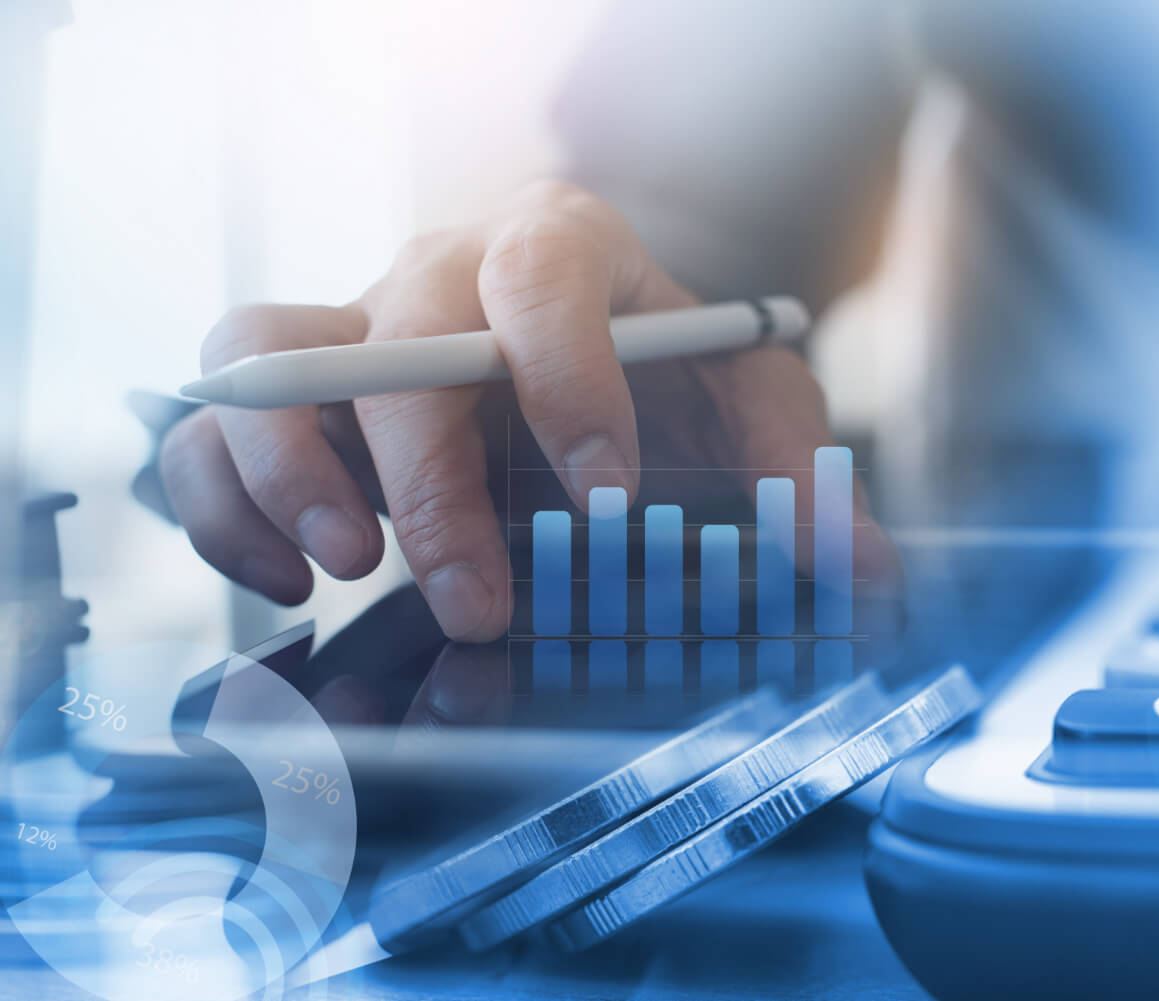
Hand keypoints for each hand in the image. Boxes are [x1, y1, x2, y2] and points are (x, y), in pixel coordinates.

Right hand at [160, 180, 899, 640]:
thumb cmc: (664, 371)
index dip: (568, 382)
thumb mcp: (747, 406)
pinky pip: (215, 428)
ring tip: (352, 565)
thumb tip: (863, 576)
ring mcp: (356, 328)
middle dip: (437, 484)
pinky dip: (228, 505)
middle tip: (481, 599)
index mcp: (561, 251)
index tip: (608, 497)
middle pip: (401, 342)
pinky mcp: (299, 396)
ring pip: (265, 358)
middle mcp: (442, 276)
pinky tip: (294, 579)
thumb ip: (800, 471)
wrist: (585, 354)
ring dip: (293, 471)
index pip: (542, 278)